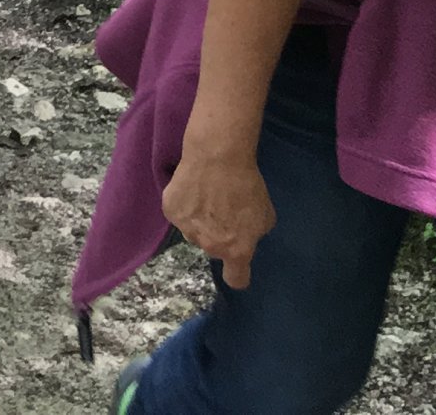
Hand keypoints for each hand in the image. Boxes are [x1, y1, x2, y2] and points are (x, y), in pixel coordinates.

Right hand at [162, 144, 276, 288]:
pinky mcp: (170, 211)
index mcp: (236, 251)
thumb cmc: (247, 185)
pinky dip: (185, 206)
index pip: (236, 279)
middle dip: (219, 236)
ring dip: (200, 222)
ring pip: (194, 232)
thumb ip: (253, 235)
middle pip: (213, 249)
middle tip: (223, 212)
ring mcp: (186, 229)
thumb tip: (243, 235)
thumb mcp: (265, 216)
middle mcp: (209, 246)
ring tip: (207, 196)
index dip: (238, 273)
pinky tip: (193, 188)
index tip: (238, 265)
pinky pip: (179, 215)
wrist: (217, 156)